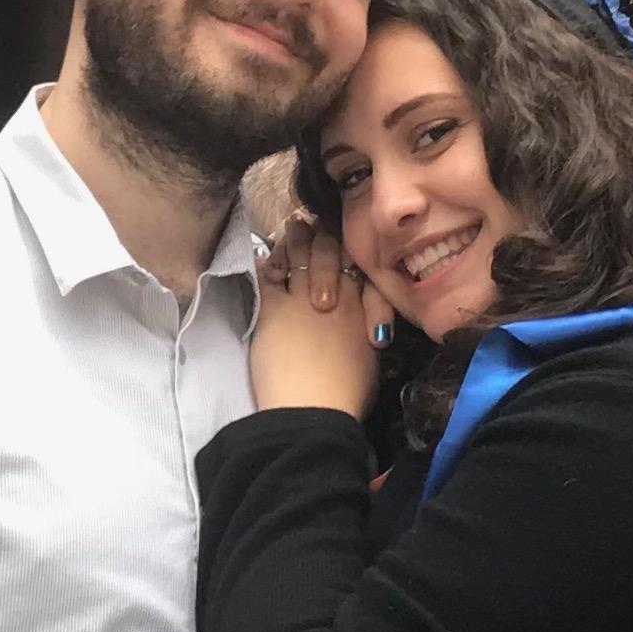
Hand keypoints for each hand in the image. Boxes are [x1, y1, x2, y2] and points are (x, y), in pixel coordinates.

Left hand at [249, 210, 386, 420]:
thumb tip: (362, 325)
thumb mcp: (369, 358)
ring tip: (289, 228)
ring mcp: (302, 298)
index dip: (344, 249)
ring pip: (299, 257)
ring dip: (293, 240)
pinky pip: (268, 276)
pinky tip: (263, 256)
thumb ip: (365, 330)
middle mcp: (336, 294)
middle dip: (317, 235)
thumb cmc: (347, 395)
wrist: (313, 409)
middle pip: (328, 252)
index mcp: (363, 308)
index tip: (336, 240)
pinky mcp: (273, 309)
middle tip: (306, 222)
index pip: (356, 265)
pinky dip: (266, 264)